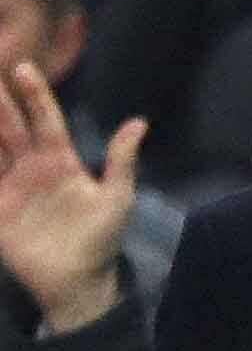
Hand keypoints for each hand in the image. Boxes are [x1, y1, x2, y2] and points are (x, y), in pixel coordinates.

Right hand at [0, 62, 144, 326]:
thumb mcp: (117, 199)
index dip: (35, 95)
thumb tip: (140, 123)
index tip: (24, 68)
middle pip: (10, 127)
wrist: (78, 282)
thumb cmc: (102, 240)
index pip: (45, 120)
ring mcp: (10, 186)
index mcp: (61, 161)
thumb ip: (121, 162)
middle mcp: (32, 167)